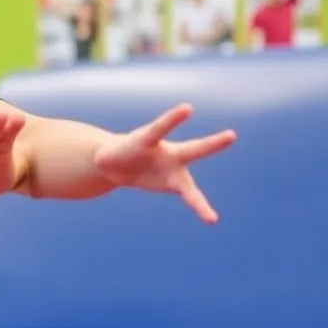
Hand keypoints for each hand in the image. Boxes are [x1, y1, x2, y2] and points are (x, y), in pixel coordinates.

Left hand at [93, 103, 235, 222]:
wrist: (120, 163)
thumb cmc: (120, 150)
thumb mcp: (109, 150)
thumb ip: (107, 153)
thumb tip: (96, 157)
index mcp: (154, 138)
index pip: (162, 127)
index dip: (173, 119)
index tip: (187, 108)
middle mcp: (170, 153)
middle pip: (193, 149)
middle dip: (212, 144)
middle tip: (232, 135)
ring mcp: (174, 170)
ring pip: (189, 185)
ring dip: (200, 201)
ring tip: (213, 217)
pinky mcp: (174, 184)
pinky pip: (190, 196)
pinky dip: (200, 206)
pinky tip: (212, 219)